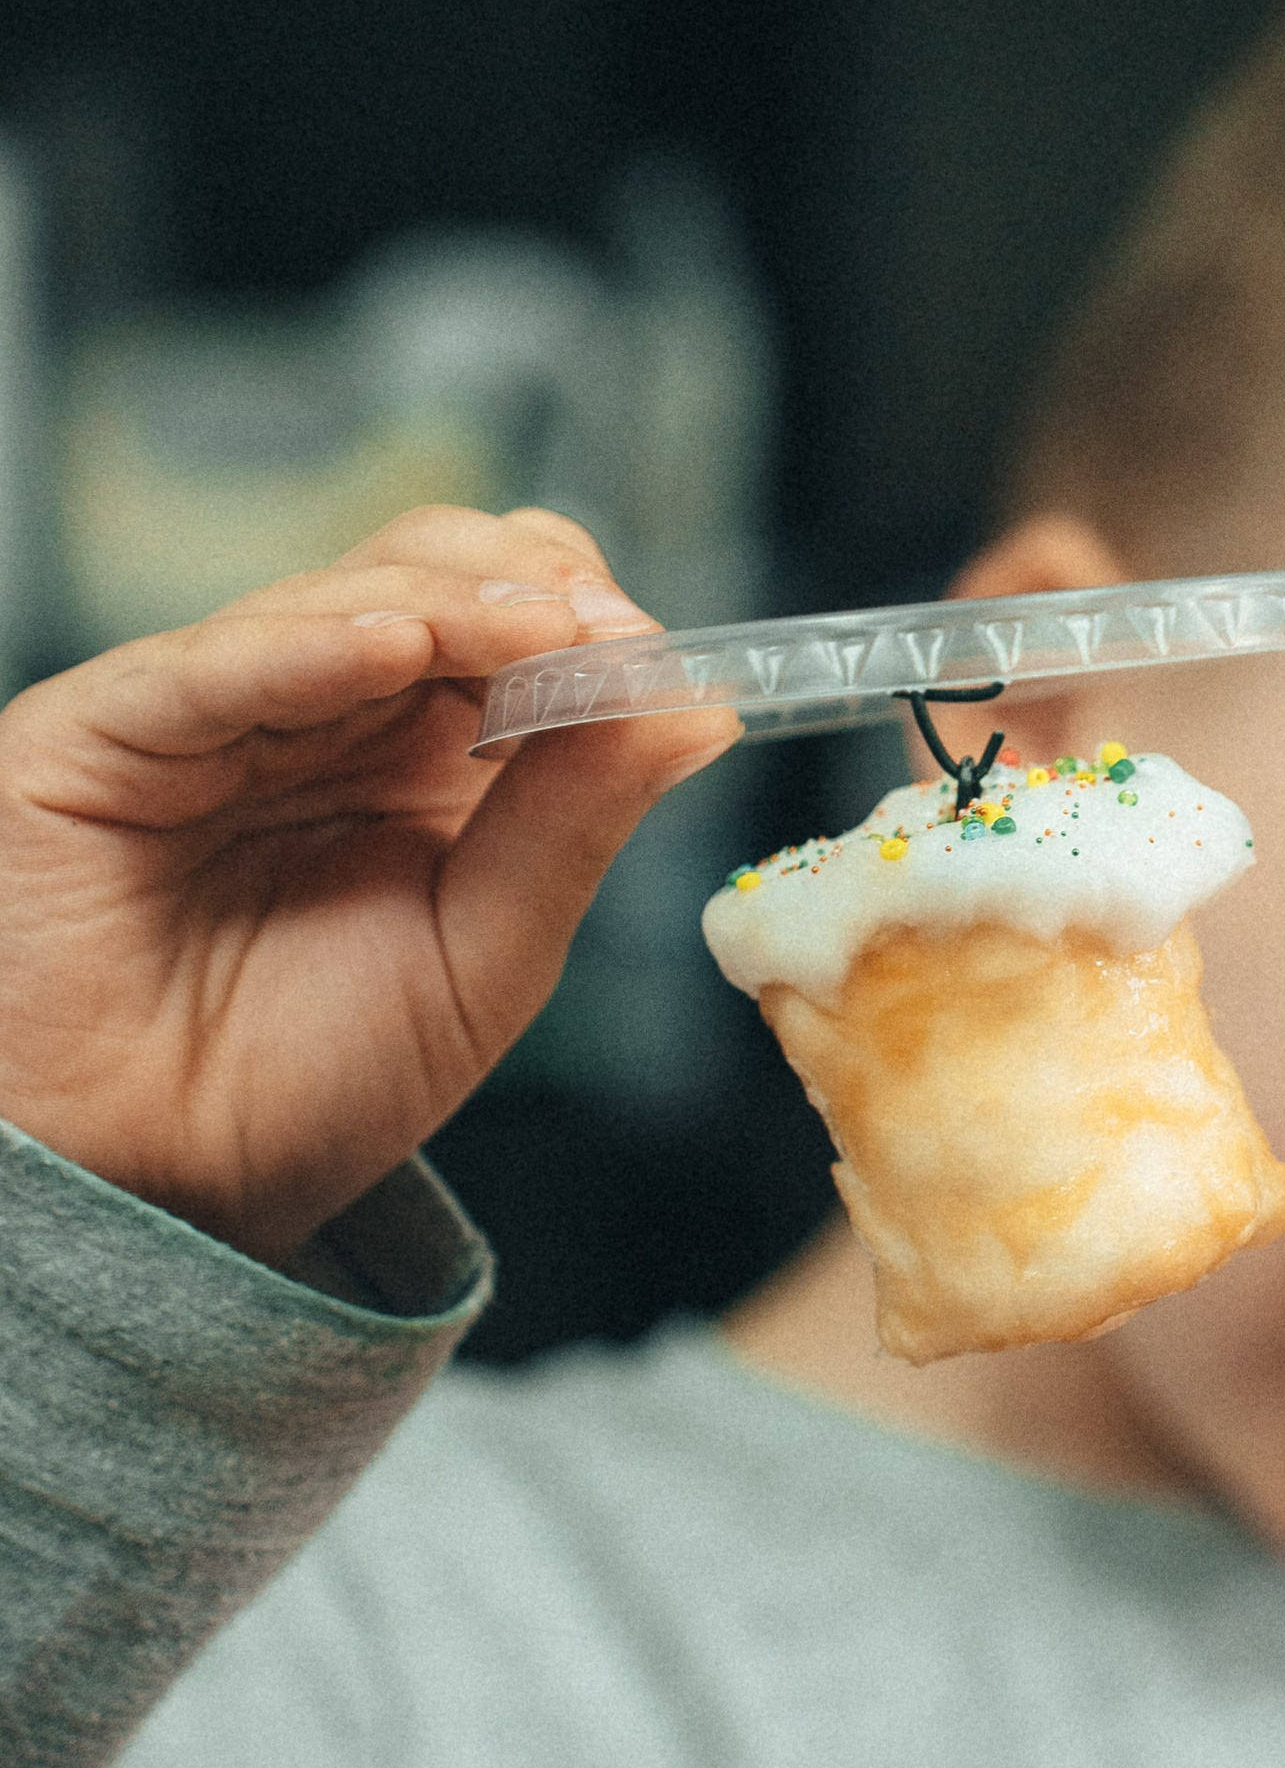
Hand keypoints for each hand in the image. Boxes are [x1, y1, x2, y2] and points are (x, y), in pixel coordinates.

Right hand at [0, 506, 736, 1265]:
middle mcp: (322, 710)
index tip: (654, 654)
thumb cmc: (308, 1086)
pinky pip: (214, 664)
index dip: (587, 614)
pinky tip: (399, 644)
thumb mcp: (486, 955)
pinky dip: (313, 643)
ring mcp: (214, 708)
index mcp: (421, 755)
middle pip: (435, 572)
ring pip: (338, 595)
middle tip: (609, 635)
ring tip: (542, 631)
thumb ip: (578, 823)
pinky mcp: (102, 729)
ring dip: (455, 602)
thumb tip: (700, 710)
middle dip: (533, 590)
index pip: (515, 618)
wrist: (159, 1195)